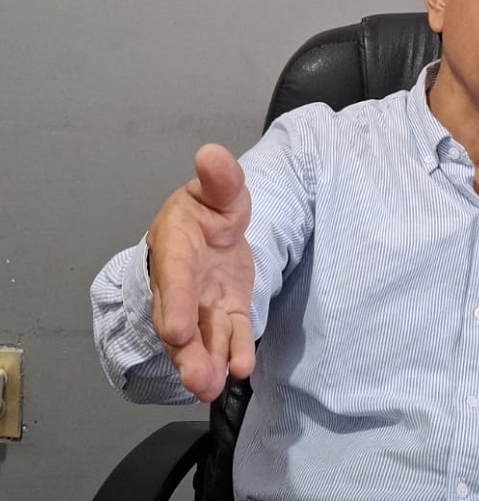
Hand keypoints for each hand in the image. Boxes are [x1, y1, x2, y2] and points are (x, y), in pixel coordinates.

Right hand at [147, 143, 254, 401]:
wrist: (211, 227)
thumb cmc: (207, 208)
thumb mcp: (218, 190)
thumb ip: (219, 179)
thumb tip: (212, 154)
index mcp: (175, 247)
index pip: (173, 278)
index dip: (173, 303)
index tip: (174, 330)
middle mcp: (183, 283)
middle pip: (180, 320)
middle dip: (187, 352)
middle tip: (197, 380)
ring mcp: (202, 302)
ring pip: (202, 337)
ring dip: (207, 363)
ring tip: (213, 388)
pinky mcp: (225, 312)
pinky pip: (229, 335)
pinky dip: (234, 352)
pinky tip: (241, 370)